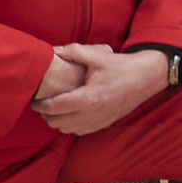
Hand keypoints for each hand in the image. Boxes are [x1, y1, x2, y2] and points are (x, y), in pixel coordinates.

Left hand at [31, 42, 173, 136]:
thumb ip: (74, 52)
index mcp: (89, 97)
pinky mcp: (104, 124)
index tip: (34, 100)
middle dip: (46, 115)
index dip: (40, 105)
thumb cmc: (122, 66)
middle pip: (57, 123)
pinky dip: (70, 125)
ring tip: (55, 109)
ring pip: (67, 130)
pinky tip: (71, 113)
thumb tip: (53, 50)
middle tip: (42, 104)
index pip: (56, 108)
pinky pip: (79, 131)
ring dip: (58, 121)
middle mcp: (93, 114)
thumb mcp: (98, 56)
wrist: (147, 78)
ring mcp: (99, 121)